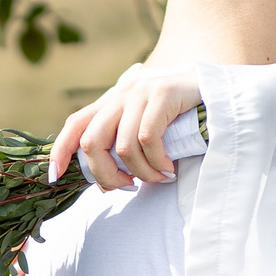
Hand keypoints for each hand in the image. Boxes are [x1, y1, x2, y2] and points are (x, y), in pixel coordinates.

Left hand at [48, 62, 205, 189]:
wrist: (221, 87)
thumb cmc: (184, 115)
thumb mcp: (147, 125)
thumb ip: (126, 141)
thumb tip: (108, 180)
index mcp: (113, 101)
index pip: (75, 125)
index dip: (60, 152)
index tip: (55, 178)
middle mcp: (122, 93)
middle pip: (91, 142)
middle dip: (104, 174)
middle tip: (126, 187)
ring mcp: (141, 92)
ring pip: (122, 147)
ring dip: (140, 173)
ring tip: (159, 178)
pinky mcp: (163, 94)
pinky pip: (147, 139)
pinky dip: (156, 162)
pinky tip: (169, 168)